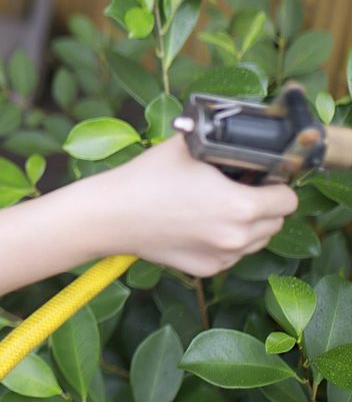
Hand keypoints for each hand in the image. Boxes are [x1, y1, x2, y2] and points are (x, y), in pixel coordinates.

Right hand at [106, 131, 298, 276]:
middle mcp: (237, 237)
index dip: (277, 185)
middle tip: (239, 189)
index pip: (288, 200)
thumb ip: (222, 139)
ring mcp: (223, 257)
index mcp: (241, 206)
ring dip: (250, 225)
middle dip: (265, 205)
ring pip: (257, 241)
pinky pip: (233, 254)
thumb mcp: (189, 145)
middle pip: (277, 222)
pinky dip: (226, 241)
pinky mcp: (207, 269)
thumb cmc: (148, 177)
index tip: (261, 178)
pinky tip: (202, 224)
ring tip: (220, 208)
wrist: (112, 215)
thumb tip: (240, 132)